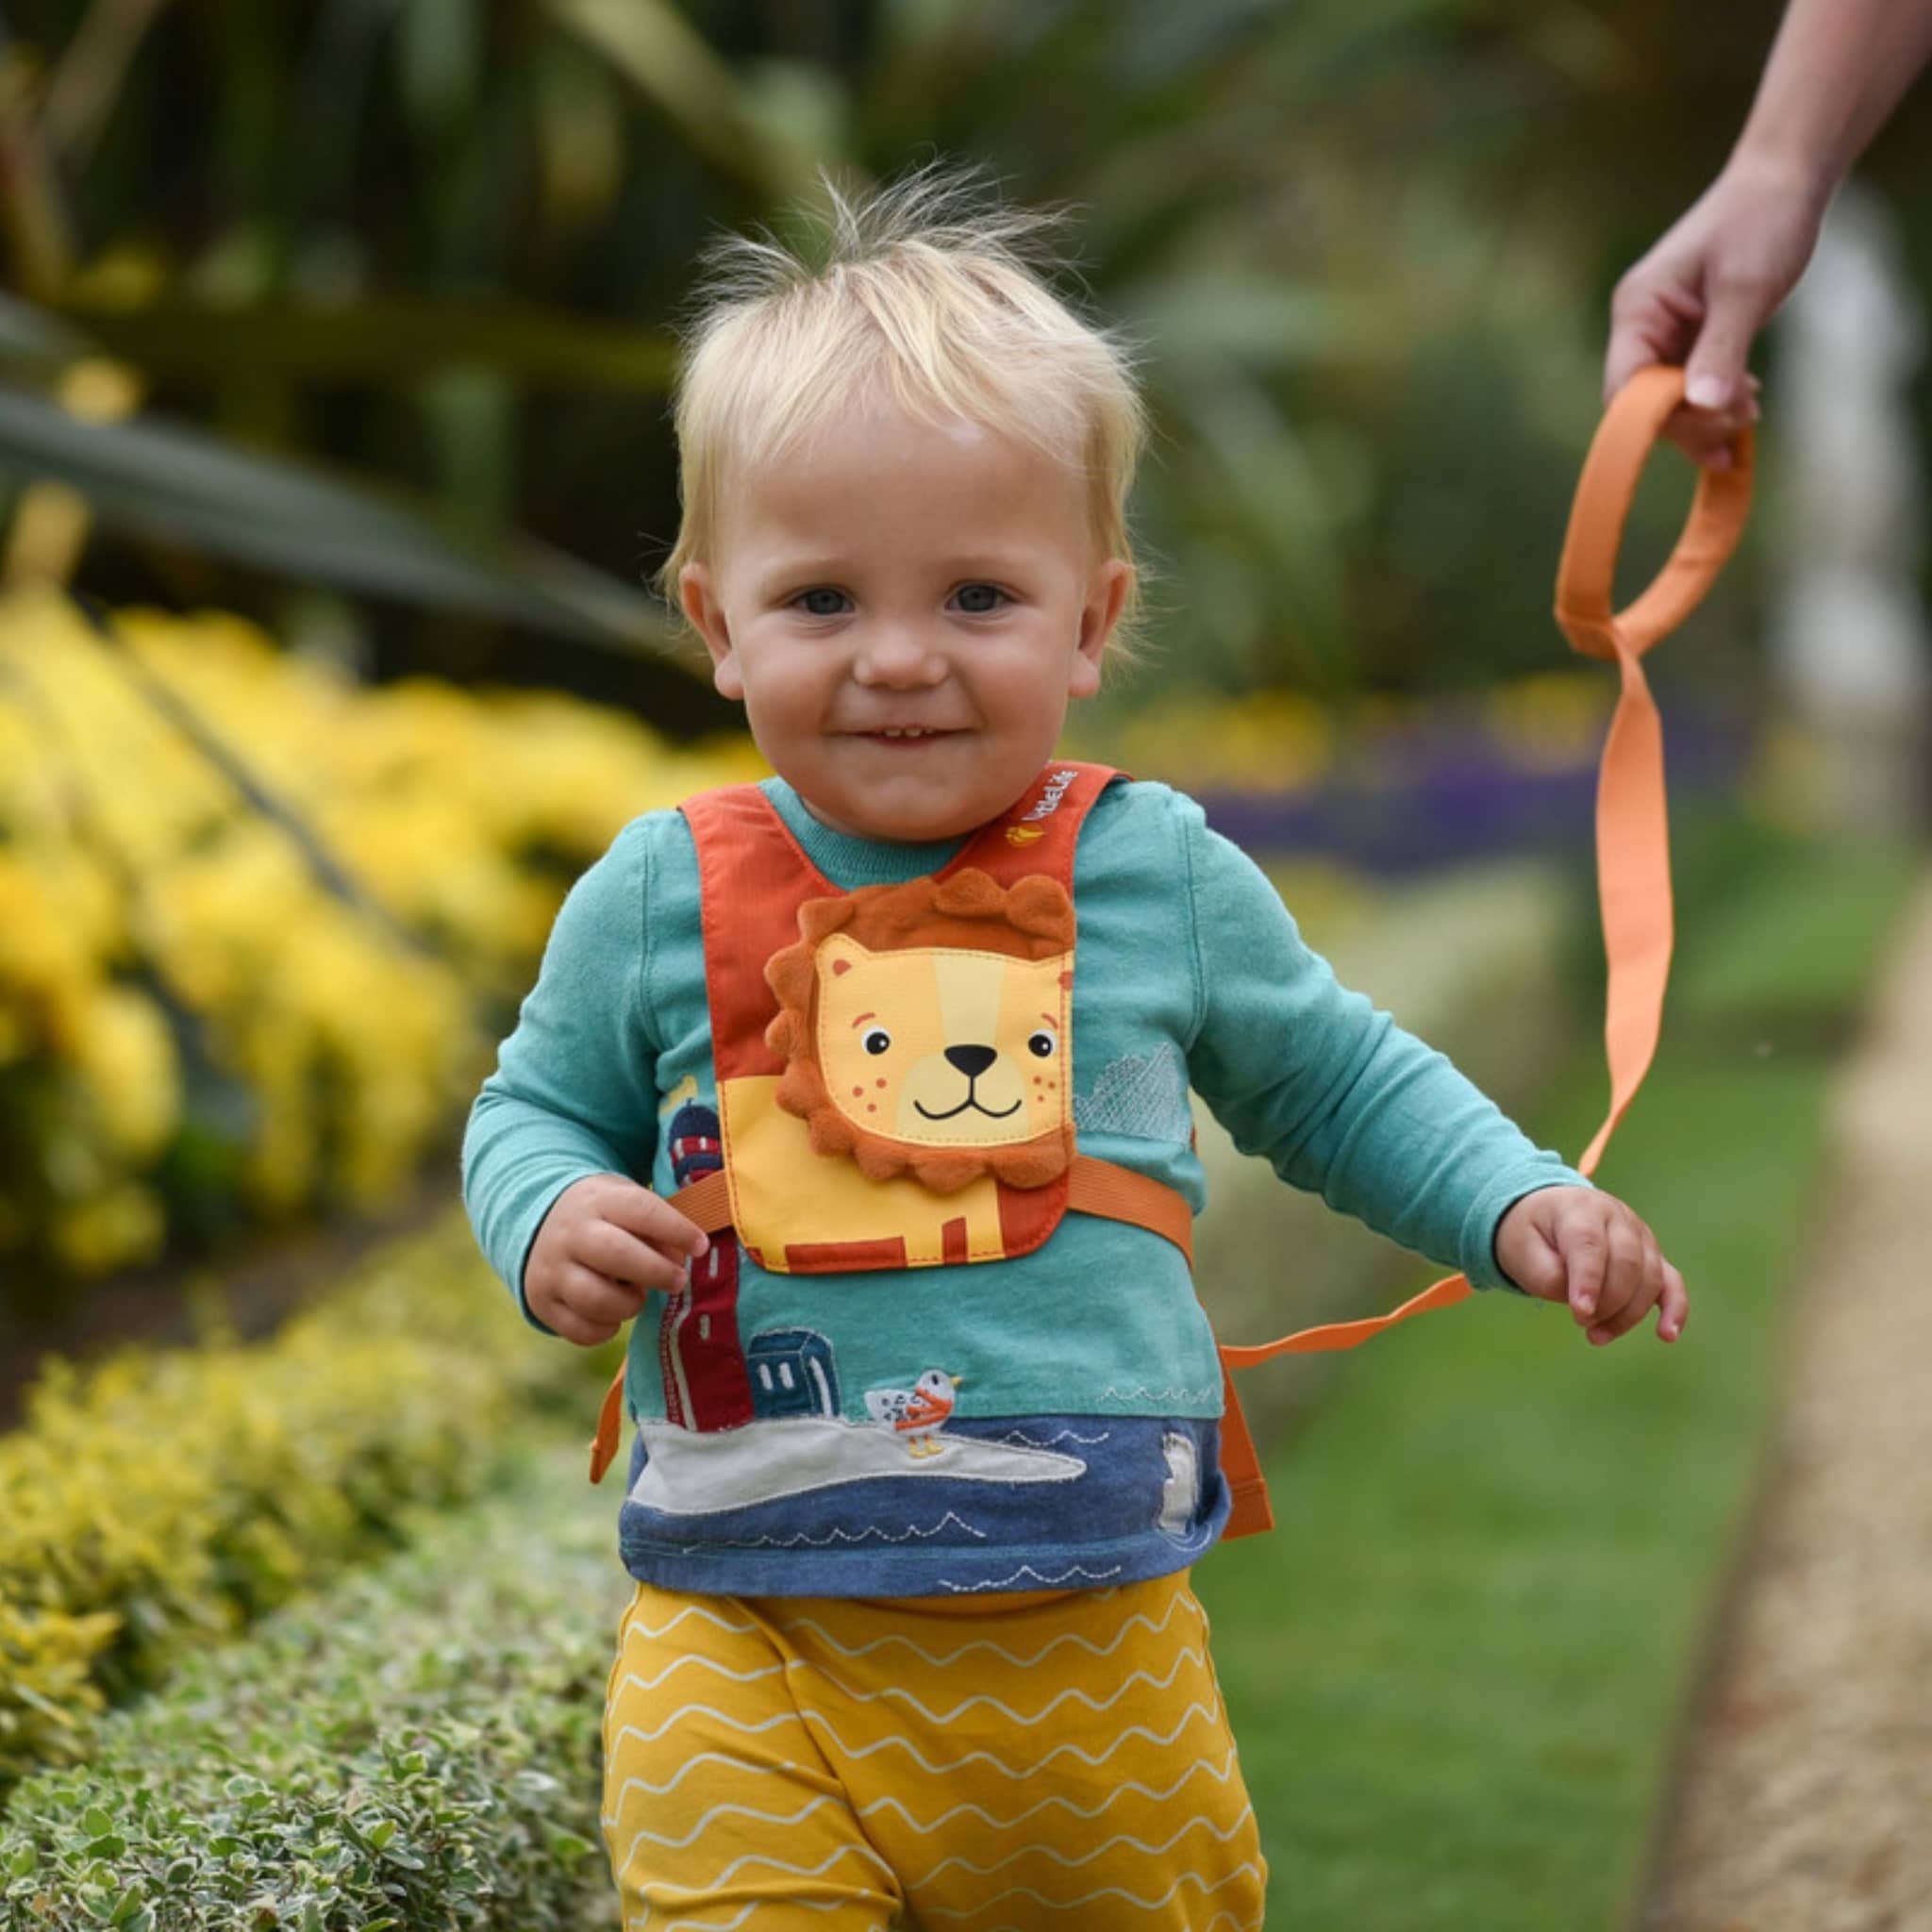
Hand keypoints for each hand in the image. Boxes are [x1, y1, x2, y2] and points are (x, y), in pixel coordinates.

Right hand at [523, 1172, 709, 1345]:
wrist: (540, 1223)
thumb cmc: (604, 1216)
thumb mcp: (628, 1204)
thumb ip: (658, 1229)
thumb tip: (677, 1261)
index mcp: (598, 1200)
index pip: (640, 1209)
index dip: (676, 1229)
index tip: (700, 1246)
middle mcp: (570, 1234)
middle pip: (615, 1254)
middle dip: (656, 1271)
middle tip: (678, 1281)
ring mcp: (551, 1270)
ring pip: (595, 1299)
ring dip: (629, 1305)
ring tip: (638, 1297)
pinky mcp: (542, 1302)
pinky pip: (580, 1330)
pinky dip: (606, 1330)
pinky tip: (614, 1315)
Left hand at [1495, 1185, 1686, 1345]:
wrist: (1548, 1216)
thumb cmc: (1533, 1235)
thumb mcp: (1523, 1250)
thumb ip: (1549, 1276)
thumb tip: (1586, 1303)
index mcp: (1580, 1208)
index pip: (1590, 1244)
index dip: (1588, 1280)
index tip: (1580, 1312)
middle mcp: (1618, 1217)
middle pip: (1626, 1263)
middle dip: (1607, 1302)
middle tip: (1581, 1322)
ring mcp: (1641, 1236)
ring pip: (1649, 1278)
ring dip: (1627, 1314)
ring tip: (1596, 1336)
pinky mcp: (1653, 1257)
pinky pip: (1672, 1282)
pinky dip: (1675, 1309)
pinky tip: (1667, 1335)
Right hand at [1605, 154, 1826, 465]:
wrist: (1786, 179)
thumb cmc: (1763, 220)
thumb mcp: (1746, 287)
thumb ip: (1722, 349)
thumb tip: (1704, 408)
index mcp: (1638, 310)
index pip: (1626, 388)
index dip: (1659, 418)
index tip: (1709, 429)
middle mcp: (1641, 325)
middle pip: (1644, 401)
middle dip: (1689, 421)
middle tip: (1741, 427)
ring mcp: (1664, 331)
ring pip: (1669, 397)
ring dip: (1706, 416)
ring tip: (1750, 418)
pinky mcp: (1689, 334)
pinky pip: (1690, 382)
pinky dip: (1716, 399)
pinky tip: (1747, 401)